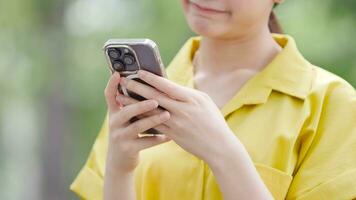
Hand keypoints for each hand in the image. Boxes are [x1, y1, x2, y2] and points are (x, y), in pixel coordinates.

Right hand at [104, 71, 171, 174]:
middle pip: (126, 111)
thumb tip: (149, 87)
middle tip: (155, 100)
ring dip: (153, 120)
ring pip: (137, 126)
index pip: (110, 96)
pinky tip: (170, 136)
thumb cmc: (128, 134)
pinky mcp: (128, 149)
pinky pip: (146, 142)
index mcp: (114, 113)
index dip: (112, 84)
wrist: (119, 162)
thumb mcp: (125, 121)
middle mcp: (114, 123)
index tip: (118, 74)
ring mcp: (120, 137)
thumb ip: (132, 107)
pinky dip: (159, 139)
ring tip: (166, 115)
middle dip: (141, 105)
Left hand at [118, 69, 239, 164]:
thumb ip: (186, 93)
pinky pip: (153, 125)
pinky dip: (141, 118)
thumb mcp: (204, 101)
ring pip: (149, 111)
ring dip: (133, 103)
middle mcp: (181, 110)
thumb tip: (170, 87)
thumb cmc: (213, 120)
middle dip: (137, 87)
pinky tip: (131, 113)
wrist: (218, 146)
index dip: (151, 78)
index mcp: (190, 99)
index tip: (138, 71)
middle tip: (124, 81)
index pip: (166, 85)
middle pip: (154, 97)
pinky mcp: (171, 134)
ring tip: (120, 96)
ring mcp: (175, 123)